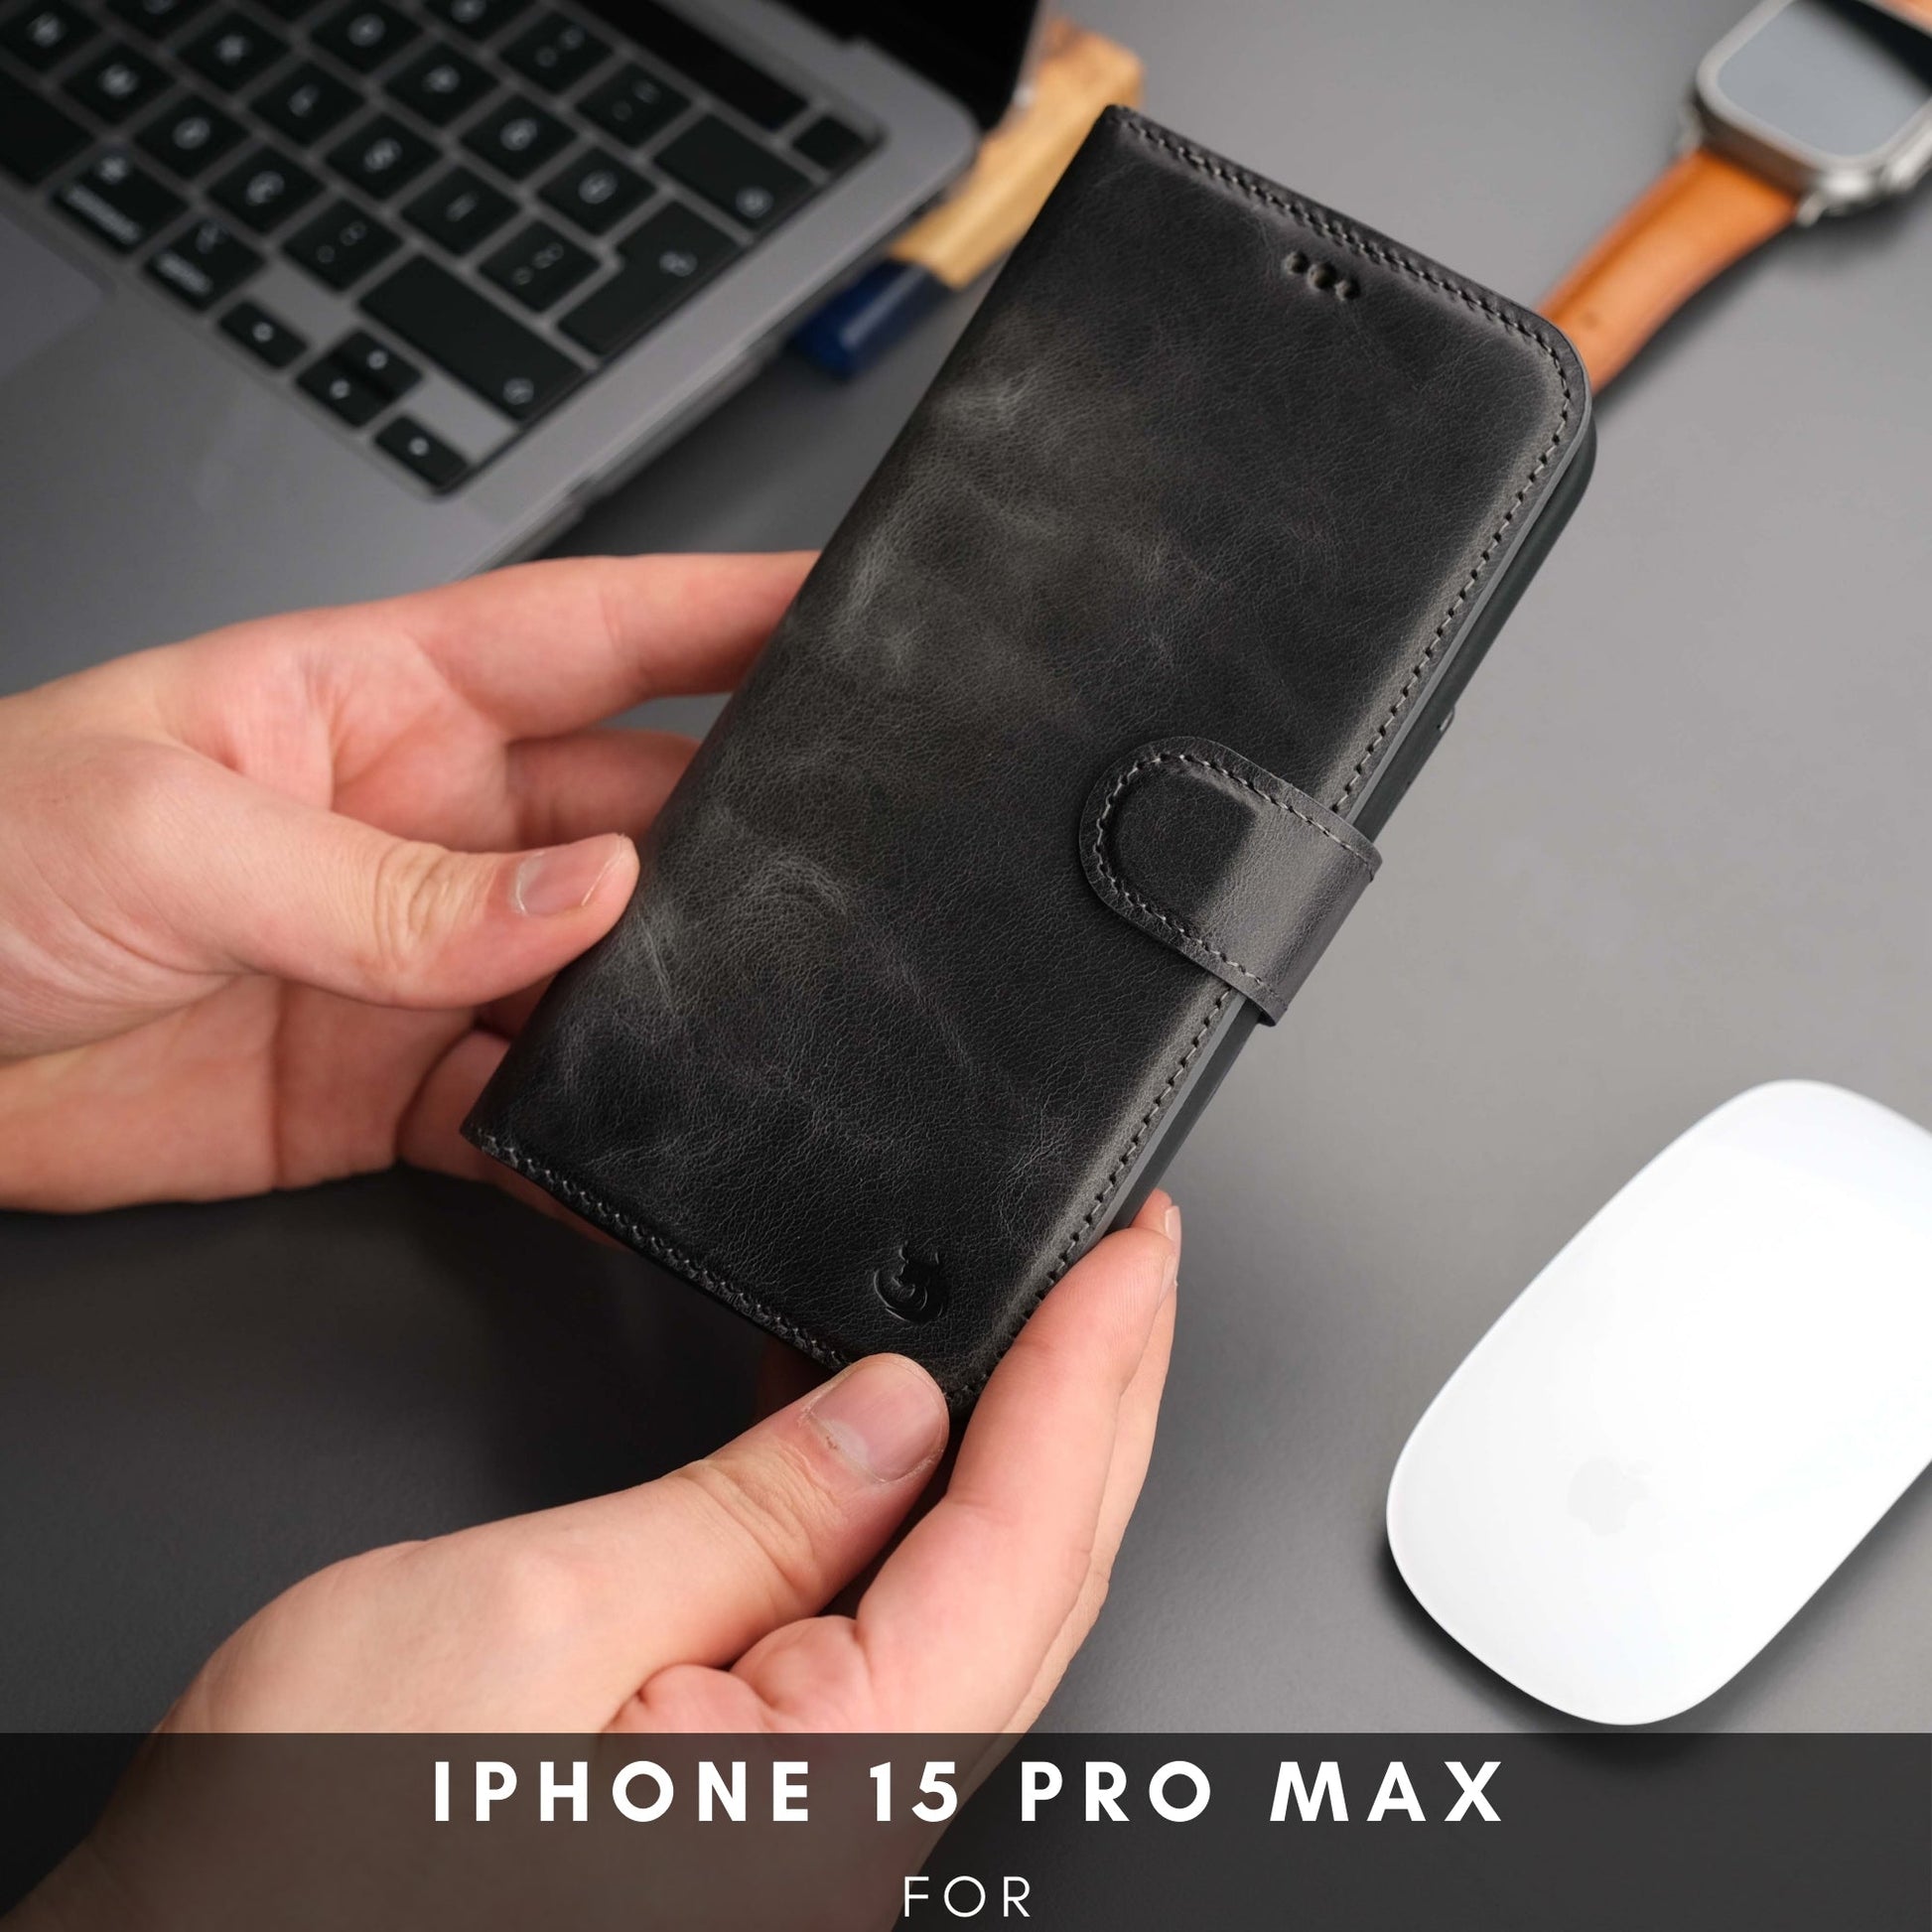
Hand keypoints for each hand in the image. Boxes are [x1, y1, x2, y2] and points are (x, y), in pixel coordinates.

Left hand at [0, 554, 809, 1210]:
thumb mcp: (167, 834)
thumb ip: (383, 883)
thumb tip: (581, 899)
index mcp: (381, 697)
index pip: (603, 631)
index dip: (735, 609)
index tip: (854, 609)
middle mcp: (427, 822)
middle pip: (637, 811)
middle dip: (740, 832)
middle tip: (835, 866)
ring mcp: (419, 958)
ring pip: (606, 971)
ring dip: (676, 999)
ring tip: (747, 1023)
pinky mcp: (392, 1085)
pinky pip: (531, 1108)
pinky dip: (591, 1135)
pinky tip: (633, 1148)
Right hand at [160, 1193, 1179, 1731]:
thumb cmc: (315, 1859)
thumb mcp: (530, 1616)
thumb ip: (744, 1518)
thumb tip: (897, 1411)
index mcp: (826, 1790)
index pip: (1024, 1540)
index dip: (1093, 1373)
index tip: (1131, 1253)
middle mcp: (848, 1822)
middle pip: (1037, 1573)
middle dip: (1104, 1397)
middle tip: (1135, 1261)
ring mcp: (811, 1813)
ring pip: (980, 1596)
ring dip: (1035, 1441)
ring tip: (1067, 1318)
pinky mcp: (757, 1788)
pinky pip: (892, 1621)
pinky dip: (929, 1498)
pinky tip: (920, 1419)